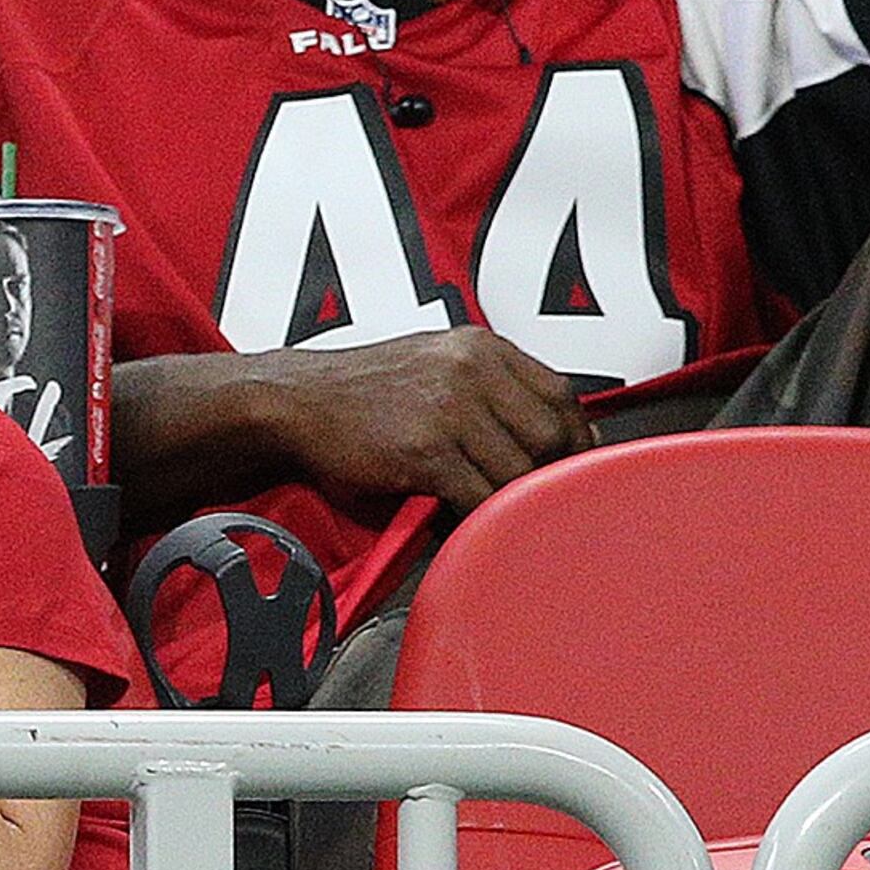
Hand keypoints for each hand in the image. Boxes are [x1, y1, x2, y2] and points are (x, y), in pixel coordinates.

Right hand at [256, 328, 586, 512]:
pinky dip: (479, 519)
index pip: (561, 395)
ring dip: (512, 503)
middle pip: (551, 434)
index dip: (575, 440)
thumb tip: (545, 432)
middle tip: (535, 501)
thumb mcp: (434, 363)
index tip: (570, 468)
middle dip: (551, 475)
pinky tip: (464, 522)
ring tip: (496, 515)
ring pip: (520, 471)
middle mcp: (471, 370)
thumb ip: (488, 386)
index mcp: (480, 348)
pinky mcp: (425, 451)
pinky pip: (480, 497)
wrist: (294, 401)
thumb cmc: (361, 392)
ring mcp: (449, 409)